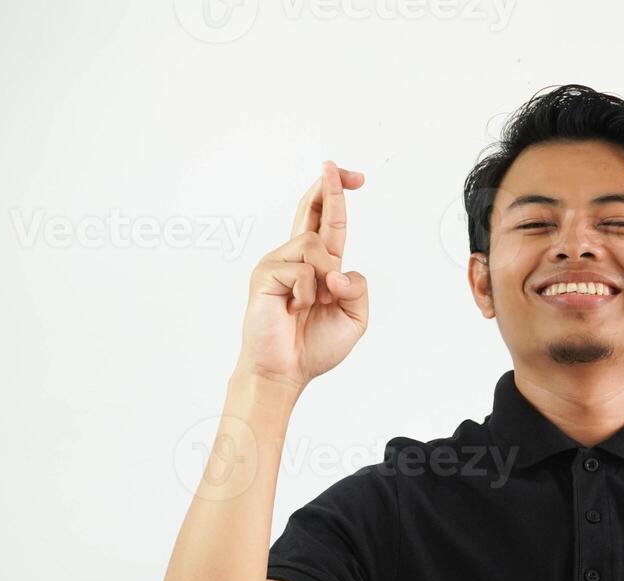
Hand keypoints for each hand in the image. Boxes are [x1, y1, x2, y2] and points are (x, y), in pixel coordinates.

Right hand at [236, 160, 369, 391]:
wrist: (285, 371)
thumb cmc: (313, 346)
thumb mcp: (354, 318)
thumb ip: (358, 288)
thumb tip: (339, 270)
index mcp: (319, 266)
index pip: (329, 222)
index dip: (338, 196)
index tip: (354, 176)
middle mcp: (297, 258)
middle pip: (312, 210)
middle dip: (328, 187)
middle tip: (335, 167)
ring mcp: (278, 262)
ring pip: (315, 244)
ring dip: (325, 277)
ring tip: (313, 304)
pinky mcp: (265, 273)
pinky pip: (302, 270)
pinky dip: (308, 293)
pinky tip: (294, 310)